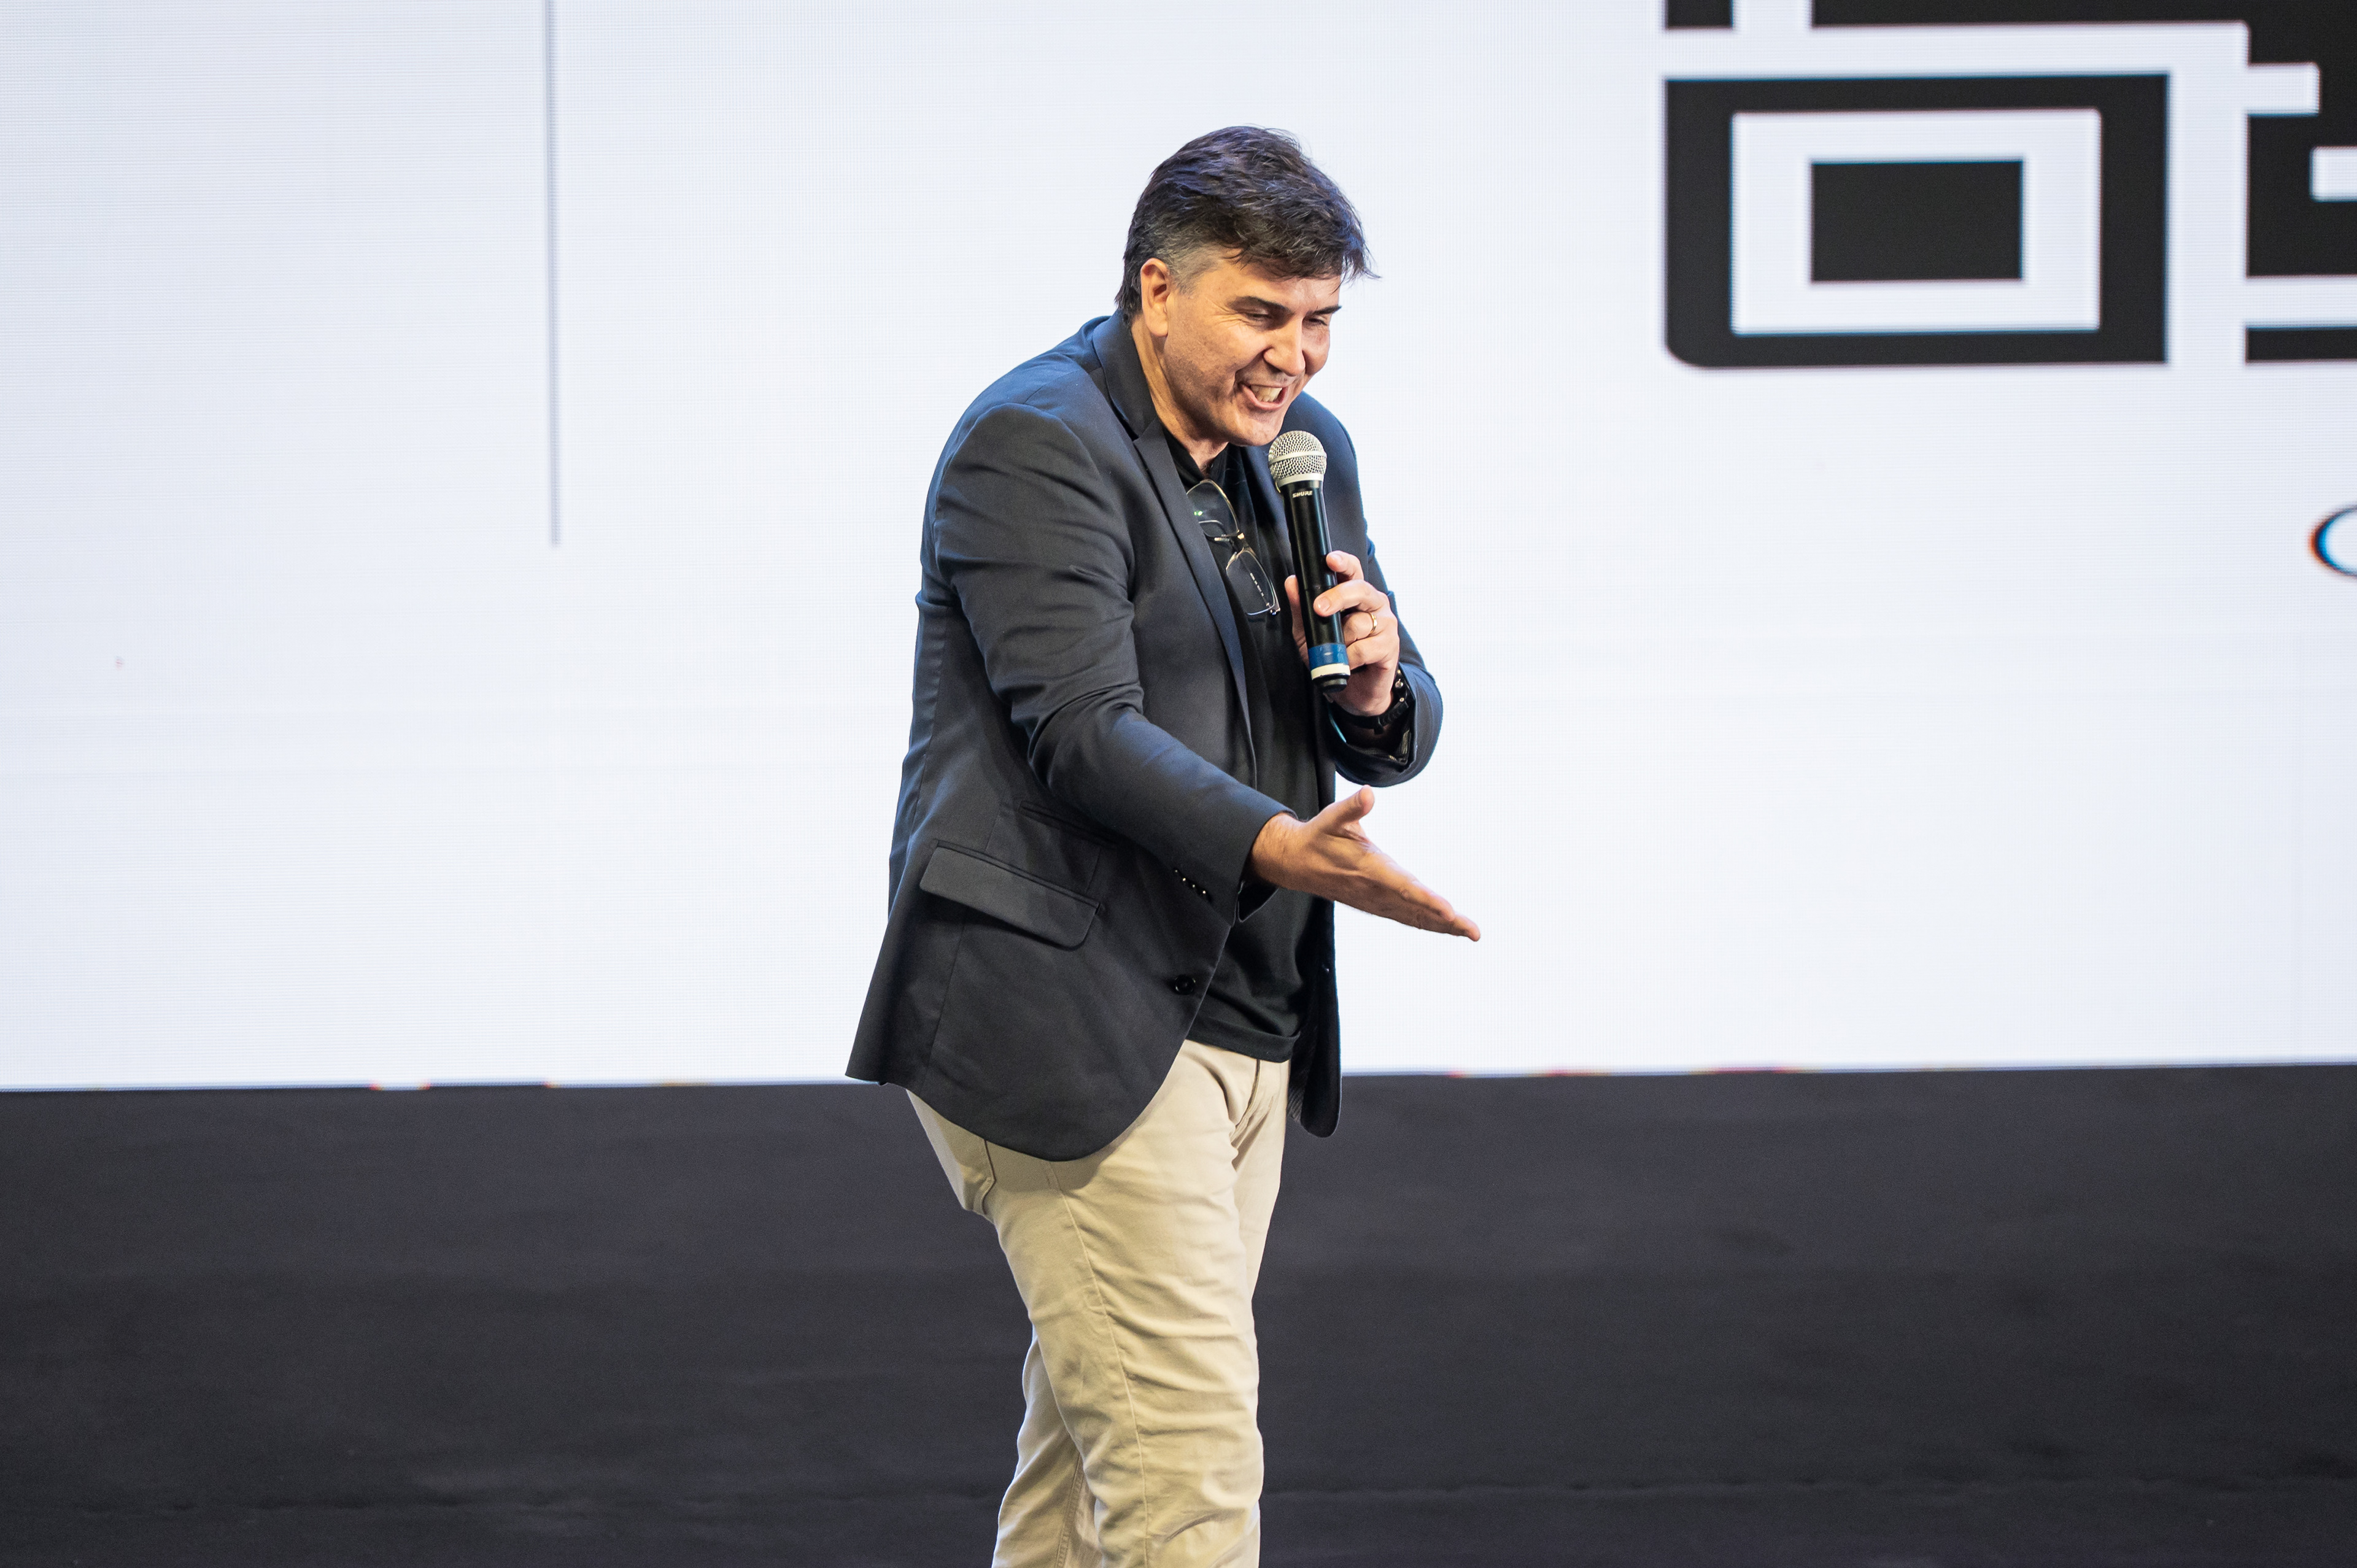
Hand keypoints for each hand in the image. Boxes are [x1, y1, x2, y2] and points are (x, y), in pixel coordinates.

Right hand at [1247, 788, 1478, 939]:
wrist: (1296, 863)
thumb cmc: (1319, 837)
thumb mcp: (1331, 817)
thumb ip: (1351, 807)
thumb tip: (1367, 793)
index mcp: (1368, 868)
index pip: (1403, 886)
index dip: (1427, 899)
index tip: (1449, 911)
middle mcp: (1375, 890)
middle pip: (1416, 909)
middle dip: (1446, 922)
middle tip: (1474, 932)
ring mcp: (1375, 901)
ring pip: (1414, 918)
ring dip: (1442, 927)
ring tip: (1470, 933)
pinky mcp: (1376, 904)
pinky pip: (1406, 918)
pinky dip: (1427, 925)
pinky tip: (1446, 929)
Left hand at [1284, 550, 1398, 717]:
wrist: (1351, 690)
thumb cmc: (1333, 655)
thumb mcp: (1308, 632)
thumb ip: (1301, 608)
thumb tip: (1292, 583)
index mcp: (1354, 595)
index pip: (1352, 570)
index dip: (1343, 562)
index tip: (1330, 560)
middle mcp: (1373, 603)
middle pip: (1359, 589)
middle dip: (1337, 597)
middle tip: (1319, 610)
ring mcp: (1385, 623)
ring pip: (1359, 623)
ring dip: (1341, 641)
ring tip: (1339, 651)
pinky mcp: (1390, 645)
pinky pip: (1365, 647)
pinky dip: (1351, 658)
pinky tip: (1350, 662)